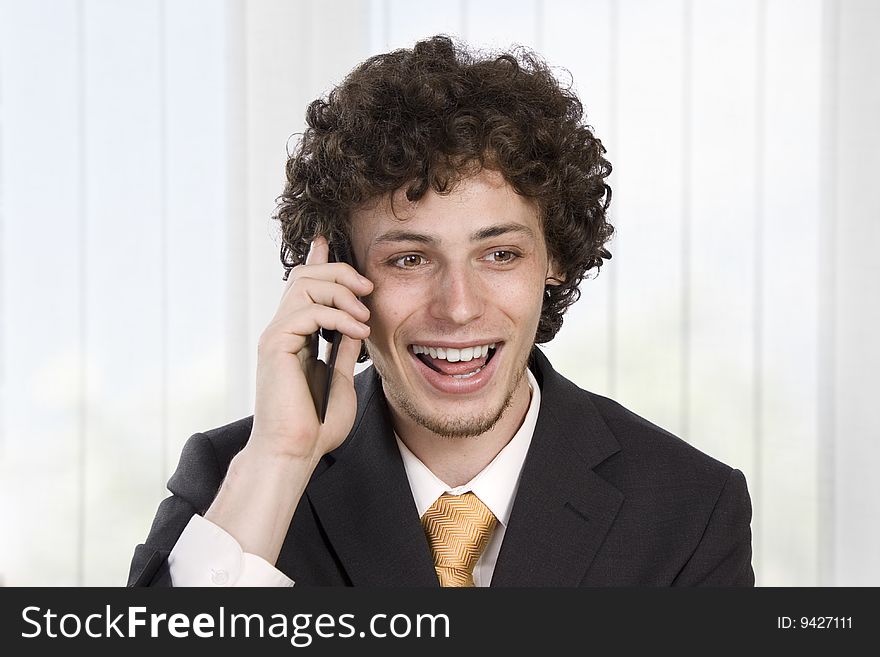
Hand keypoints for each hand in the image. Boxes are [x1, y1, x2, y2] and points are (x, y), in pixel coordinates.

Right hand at [250, 235, 372, 464]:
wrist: (294, 452)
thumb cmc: (317, 425)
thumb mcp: (341, 378)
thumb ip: (345, 349)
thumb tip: (358, 325)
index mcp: (296, 336)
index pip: (304, 286)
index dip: (317, 262)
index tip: (328, 242)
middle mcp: (282, 330)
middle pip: (305, 276)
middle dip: (340, 273)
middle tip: (368, 287)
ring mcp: (276, 336)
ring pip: (305, 286)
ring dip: (342, 293)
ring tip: (365, 317)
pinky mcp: (275, 345)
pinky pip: (307, 311)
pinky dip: (338, 316)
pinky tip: (358, 332)